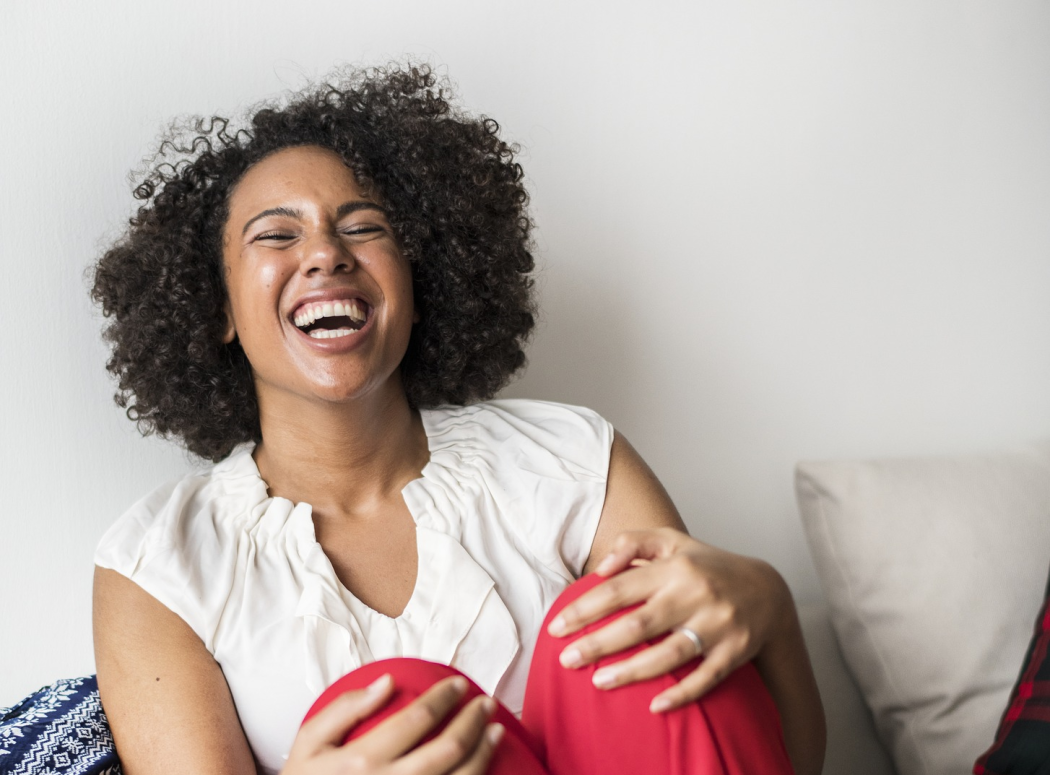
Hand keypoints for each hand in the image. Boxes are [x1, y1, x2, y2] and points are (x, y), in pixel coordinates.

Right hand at [282, 674, 504, 773]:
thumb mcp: (308, 744)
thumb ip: (345, 709)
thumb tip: (387, 682)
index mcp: (362, 761)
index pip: (418, 719)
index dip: (445, 697)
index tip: (458, 684)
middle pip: (448, 749)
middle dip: (473, 720)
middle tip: (485, 702)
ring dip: (484, 752)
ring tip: (495, 730)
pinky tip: (482, 766)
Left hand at [547, 527, 791, 712]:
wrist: (767, 590)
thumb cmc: (706, 566)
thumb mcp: (672, 540)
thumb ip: (632, 542)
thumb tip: (600, 568)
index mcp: (674, 567)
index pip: (619, 589)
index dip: (585, 609)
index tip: (556, 627)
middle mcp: (694, 594)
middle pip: (638, 624)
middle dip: (598, 644)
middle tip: (566, 660)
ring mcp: (717, 625)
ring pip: (669, 654)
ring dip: (632, 671)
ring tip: (599, 683)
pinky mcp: (735, 652)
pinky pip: (705, 678)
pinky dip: (681, 694)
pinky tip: (654, 706)